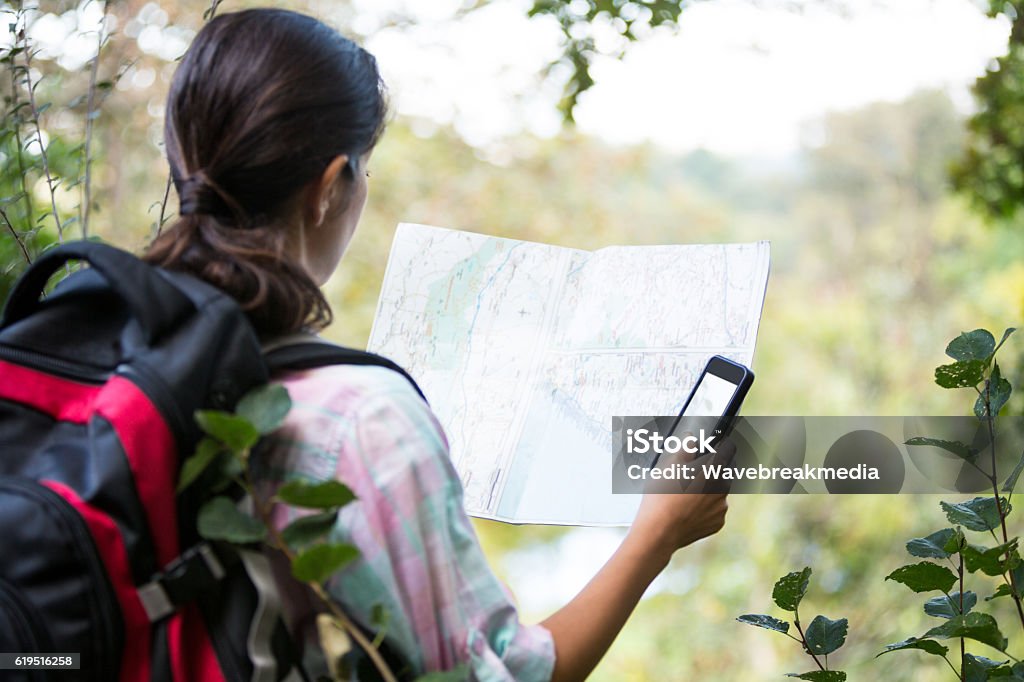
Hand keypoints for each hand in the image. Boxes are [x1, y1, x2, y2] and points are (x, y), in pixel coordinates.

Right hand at [626, 438, 734, 562]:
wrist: (659, 531)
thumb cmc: (662, 496)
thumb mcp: (668, 465)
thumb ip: (684, 448)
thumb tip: (691, 438)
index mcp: (713, 468)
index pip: (729, 448)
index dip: (723, 444)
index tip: (718, 444)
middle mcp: (723, 487)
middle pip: (724, 472)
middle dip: (713, 470)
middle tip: (693, 473)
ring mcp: (721, 507)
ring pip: (719, 493)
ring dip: (709, 491)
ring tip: (686, 495)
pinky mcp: (717, 523)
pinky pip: (715, 511)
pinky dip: (706, 509)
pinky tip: (689, 510)